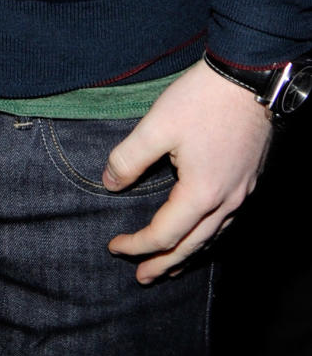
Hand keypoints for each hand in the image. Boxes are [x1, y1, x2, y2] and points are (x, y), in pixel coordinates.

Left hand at [103, 59, 271, 282]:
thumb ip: (129, 158)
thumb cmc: (201, 100)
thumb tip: (109, 184)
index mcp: (202, 193)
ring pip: (213, 237)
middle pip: (193, 245)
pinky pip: (226, 222)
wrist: (245, 77)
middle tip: (142, 278)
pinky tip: (199, 231)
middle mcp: (227, 201)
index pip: (165, 234)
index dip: (137, 245)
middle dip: (165, 264)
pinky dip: (207, 236)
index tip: (114, 247)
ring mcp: (241, 192)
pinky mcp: (247, 179)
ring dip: (188, 254)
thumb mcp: (156, 125)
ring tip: (170, 265)